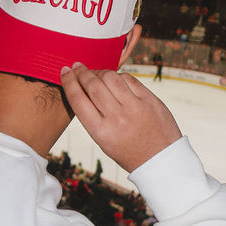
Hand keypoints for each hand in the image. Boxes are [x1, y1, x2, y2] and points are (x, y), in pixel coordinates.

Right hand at [60, 63, 181, 171]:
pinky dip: (118, 76)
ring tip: (95, 73)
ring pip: (110, 77)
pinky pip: (128, 79)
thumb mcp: (104, 141)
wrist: (161, 158)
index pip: (78, 99)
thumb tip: (81, 87)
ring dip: (99, 72)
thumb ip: (92, 116)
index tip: (65, 72)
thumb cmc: (128, 151)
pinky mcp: (149, 99)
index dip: (69, 82)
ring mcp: (135, 107)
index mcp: (101, 132)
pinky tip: (114, 78)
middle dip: (82, 73)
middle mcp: (117, 118)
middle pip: (93, 85)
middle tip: (77, 67)